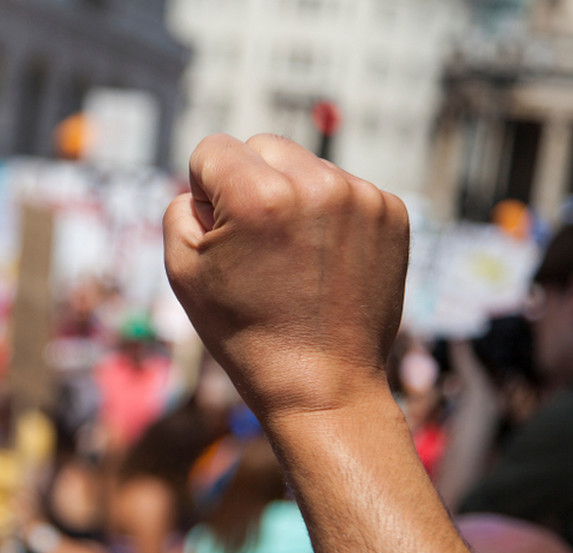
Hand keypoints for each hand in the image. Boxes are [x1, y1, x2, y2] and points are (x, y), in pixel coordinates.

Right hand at [163, 134, 408, 421]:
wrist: (322, 385)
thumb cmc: (244, 332)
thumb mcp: (181, 271)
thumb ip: (180, 208)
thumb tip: (207, 185)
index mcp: (258, 196)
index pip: (212, 149)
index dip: (203, 191)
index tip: (220, 236)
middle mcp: (316, 184)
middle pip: (262, 146)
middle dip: (249, 184)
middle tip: (255, 246)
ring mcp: (362, 197)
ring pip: (305, 166)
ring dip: (292, 198)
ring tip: (292, 259)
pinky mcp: (393, 213)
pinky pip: (343, 189)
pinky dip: (329, 215)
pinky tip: (323, 261)